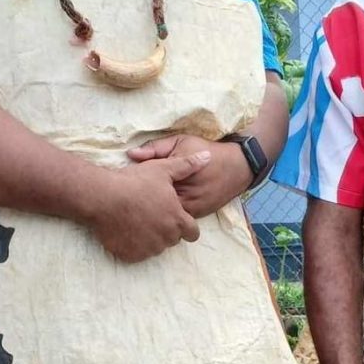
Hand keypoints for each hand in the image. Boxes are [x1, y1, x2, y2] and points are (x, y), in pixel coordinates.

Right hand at [82, 151, 209, 261]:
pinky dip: (133, 245)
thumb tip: (207, 157)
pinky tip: (125, 229)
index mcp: (177, 219)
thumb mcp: (163, 169)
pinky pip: (137, 253)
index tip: (174, 216)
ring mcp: (147, 248)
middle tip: (151, 213)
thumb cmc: (134, 181)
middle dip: (166, 229)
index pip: (192, 233)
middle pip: (172, 239)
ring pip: (155, 247)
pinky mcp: (130, 255)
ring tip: (137, 219)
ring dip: (150, 238)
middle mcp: (165, 238)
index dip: (185, 225)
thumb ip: (187, 165)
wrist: (102, 197)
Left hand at [127, 134, 251, 217]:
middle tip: (130, 197)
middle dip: (142, 202)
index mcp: (176, 176)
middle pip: (154, 205)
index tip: (126, 182)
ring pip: (165, 216)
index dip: (134, 185)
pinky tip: (158, 211)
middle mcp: (184, 196)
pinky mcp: (198, 215)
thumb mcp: (181, 142)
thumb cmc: (207, 150)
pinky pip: (177, 221)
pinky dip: (167, 217)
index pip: (147, 185)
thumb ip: (156, 148)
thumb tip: (131, 154)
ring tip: (142, 205)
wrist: (237, 166)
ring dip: (153, 212)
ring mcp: (192, 208)